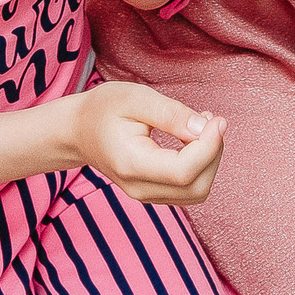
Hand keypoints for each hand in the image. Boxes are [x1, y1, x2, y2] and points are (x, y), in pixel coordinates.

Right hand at [69, 80, 225, 203]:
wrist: (78, 131)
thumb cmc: (103, 110)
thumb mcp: (135, 98)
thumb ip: (170, 114)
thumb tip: (205, 129)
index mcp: (131, 164)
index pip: (183, 172)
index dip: (209, 147)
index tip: (216, 119)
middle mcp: (139, 189)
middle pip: (196, 187)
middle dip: (213, 153)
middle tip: (209, 118)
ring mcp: (146, 195)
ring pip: (197, 191)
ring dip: (210, 160)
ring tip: (200, 125)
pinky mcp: (154, 192)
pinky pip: (189, 189)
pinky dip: (201, 165)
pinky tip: (192, 138)